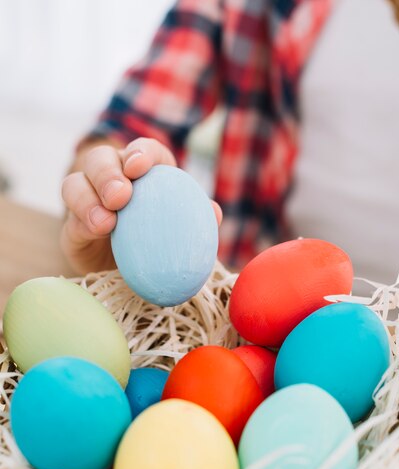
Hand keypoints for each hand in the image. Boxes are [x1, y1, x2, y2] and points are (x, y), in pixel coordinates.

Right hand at [61, 137, 221, 274]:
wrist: (131, 274)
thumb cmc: (162, 243)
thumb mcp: (181, 230)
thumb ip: (196, 219)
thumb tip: (214, 214)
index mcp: (144, 173)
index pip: (141, 151)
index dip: (140, 153)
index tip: (141, 168)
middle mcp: (111, 178)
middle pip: (101, 159)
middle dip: (108, 173)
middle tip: (121, 197)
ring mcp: (87, 200)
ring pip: (75, 183)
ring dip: (89, 198)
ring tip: (106, 221)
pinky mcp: (72, 227)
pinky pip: (70, 218)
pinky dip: (81, 221)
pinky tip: (95, 231)